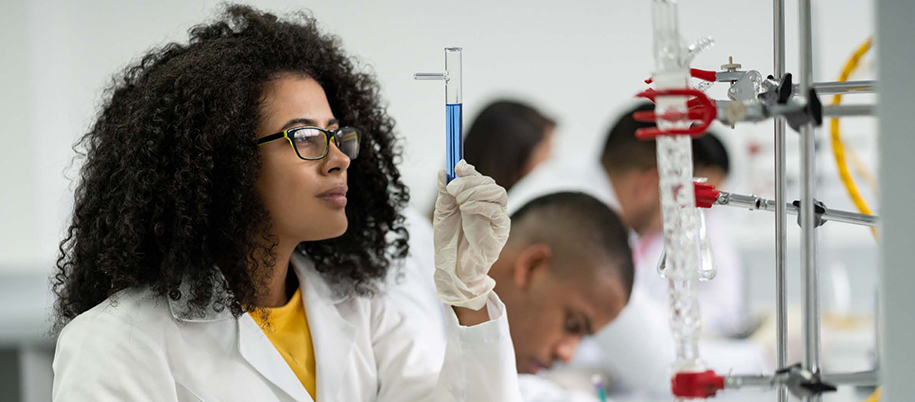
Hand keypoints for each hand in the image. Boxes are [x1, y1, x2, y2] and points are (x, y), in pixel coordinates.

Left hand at [433, 160, 509, 310]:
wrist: (453, 267)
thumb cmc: (449, 242)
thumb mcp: (442, 213)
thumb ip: (445, 193)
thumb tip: (442, 171)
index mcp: (477, 199)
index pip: (479, 179)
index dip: (469, 170)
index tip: (457, 166)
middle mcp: (490, 206)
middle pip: (489, 183)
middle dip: (470, 181)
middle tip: (453, 188)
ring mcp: (497, 217)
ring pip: (498, 193)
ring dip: (477, 192)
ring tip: (460, 201)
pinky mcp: (501, 231)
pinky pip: (498, 212)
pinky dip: (481, 206)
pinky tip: (466, 208)